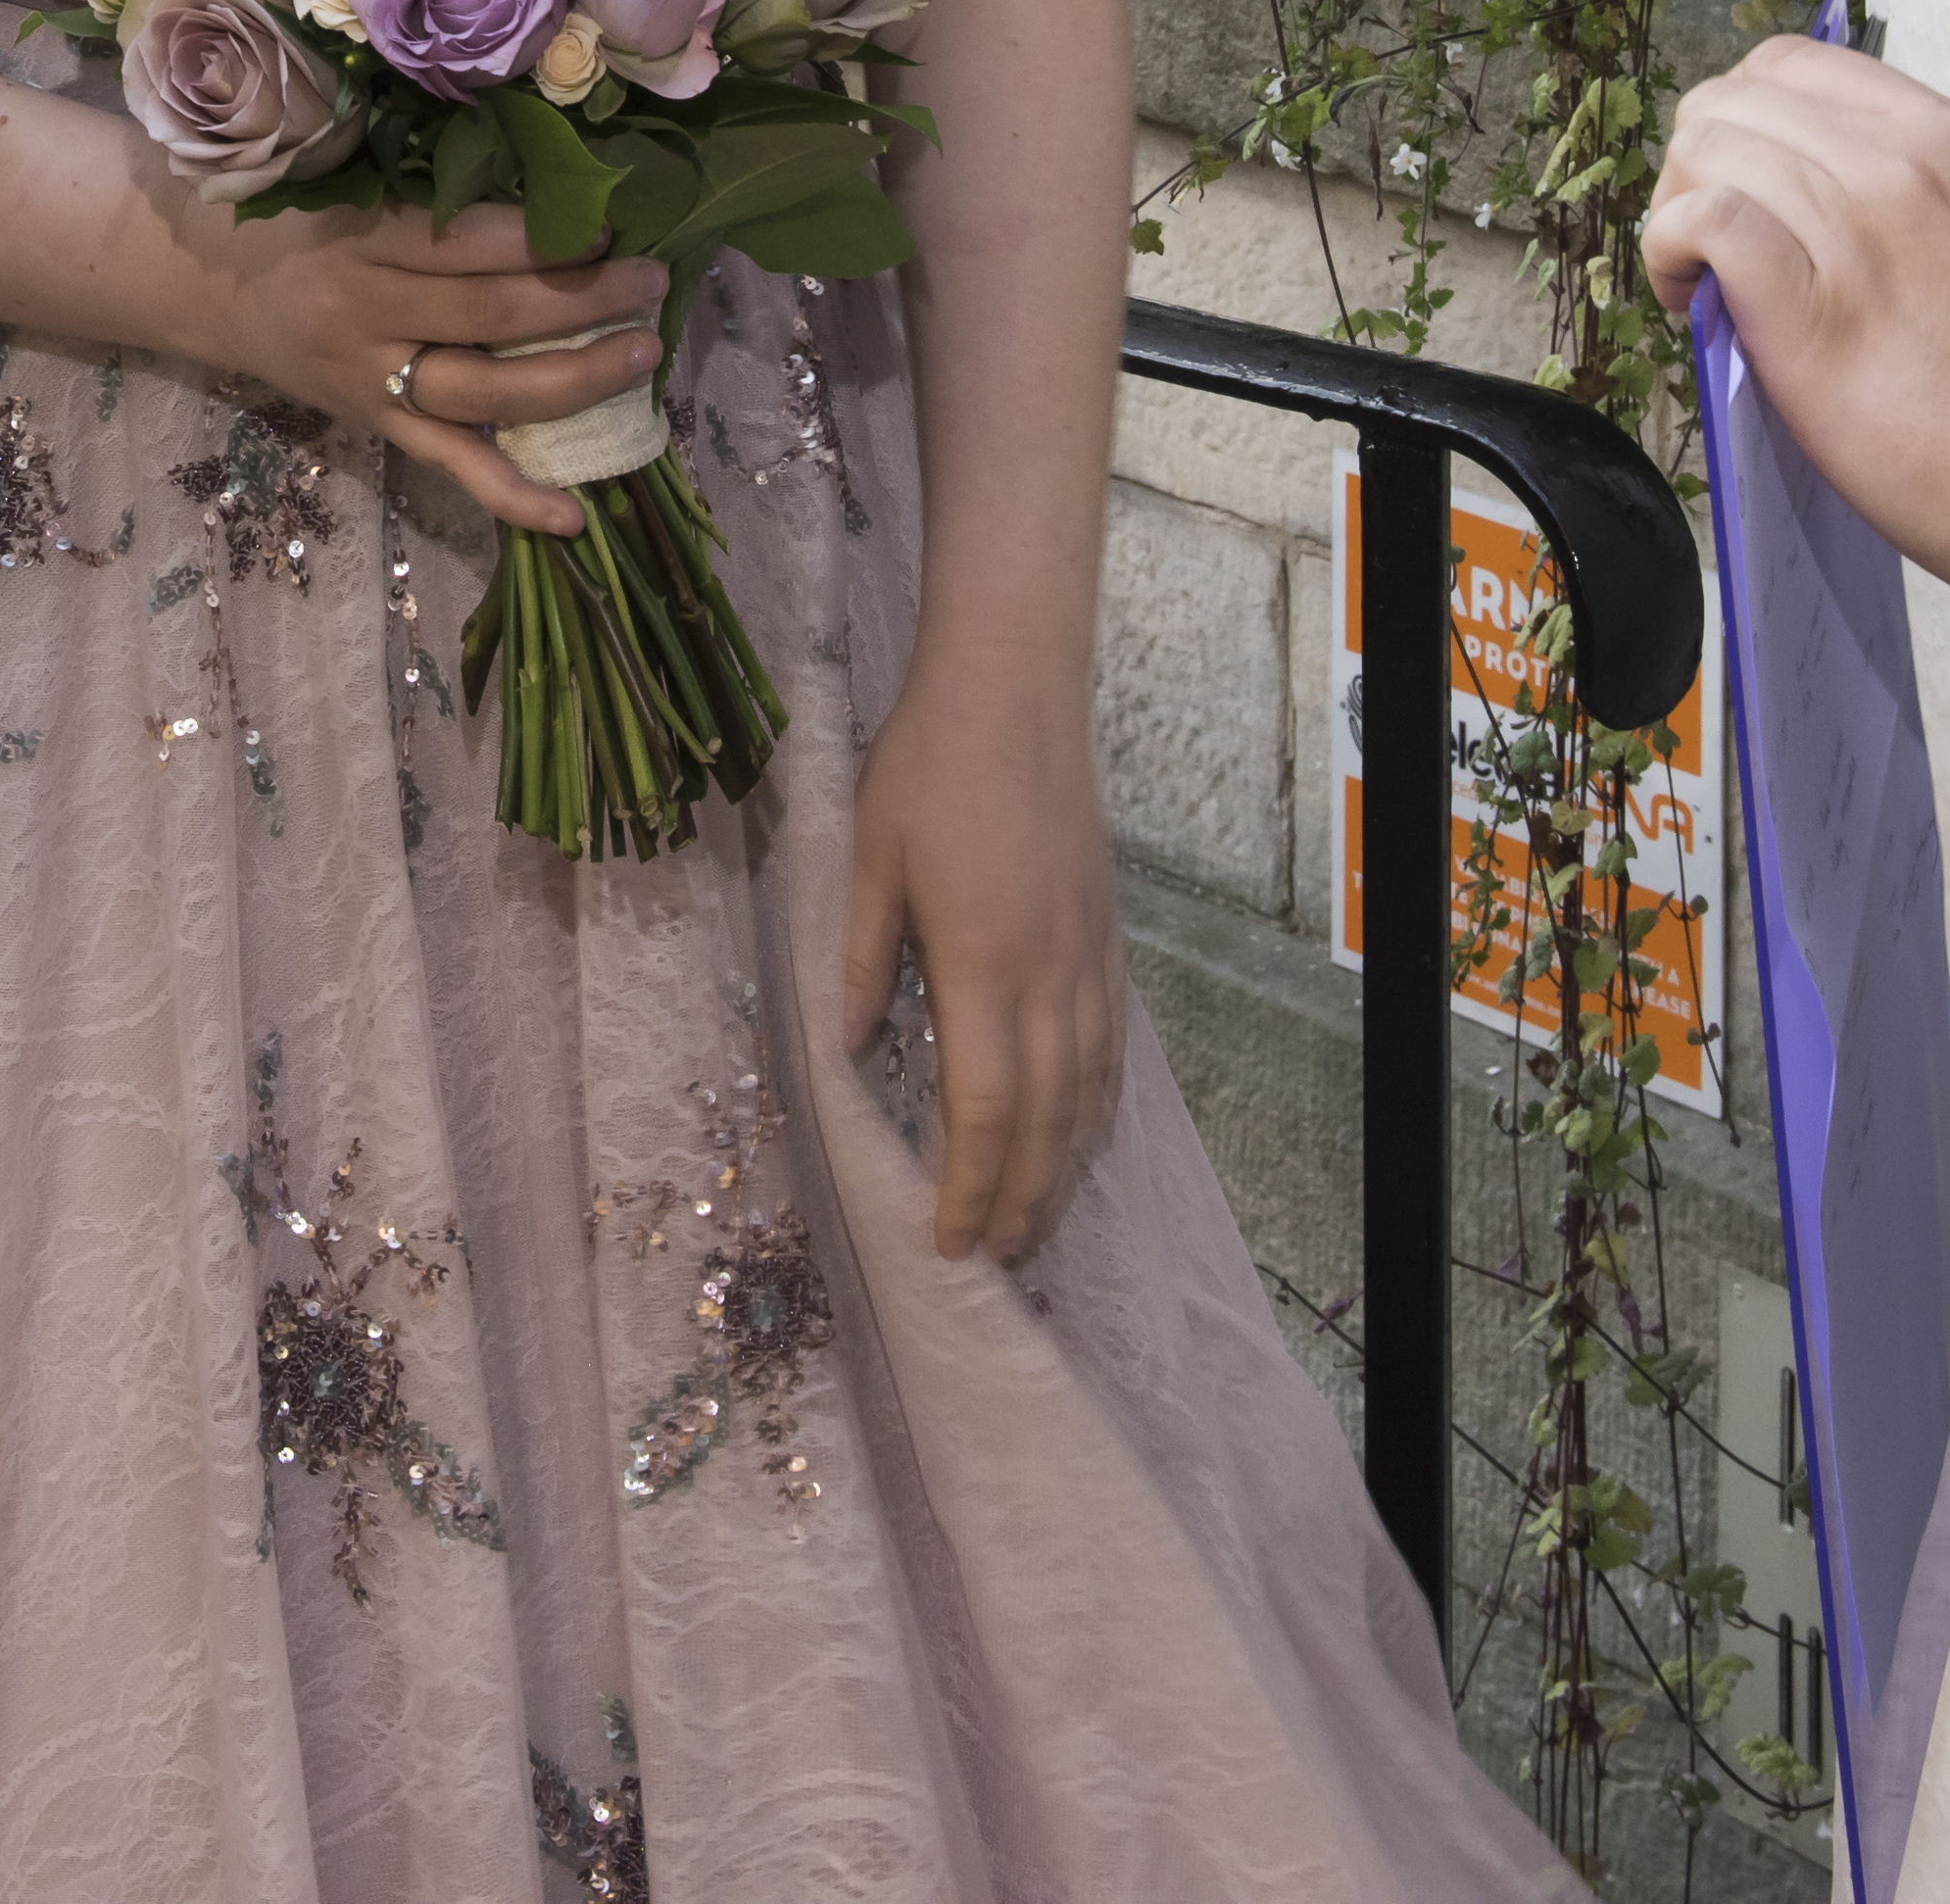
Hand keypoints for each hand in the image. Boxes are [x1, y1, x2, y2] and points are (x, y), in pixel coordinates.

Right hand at [164, 191, 668, 540]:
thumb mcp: (352, 183)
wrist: (210, 283)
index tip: (613, 226)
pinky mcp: (376, 427)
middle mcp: (365, 311)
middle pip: (494, 316)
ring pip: (486, 394)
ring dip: (575, 379)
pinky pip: (450, 465)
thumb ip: (435, 191)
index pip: (470, 242)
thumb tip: (561, 183)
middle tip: (653, 282)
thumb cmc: (299, 218)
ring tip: (643, 354)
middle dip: (587, 300)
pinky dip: (512, 496)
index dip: (548, 239)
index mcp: (363, 236)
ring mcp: (372, 378)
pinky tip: (573, 516)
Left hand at [839, 664, 1127, 1258]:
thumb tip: (839, 1053)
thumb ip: (857, 960)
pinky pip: (1109, 1047)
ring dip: (1061, 1168)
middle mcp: (1049, 976)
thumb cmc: (926, 767)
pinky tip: (1082, 1134)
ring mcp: (1088, 957)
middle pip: (1044, 1121)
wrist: (1014, 689)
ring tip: (1032, 1224)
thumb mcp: (866, 859)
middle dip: (1017, 1200)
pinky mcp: (1106, 937)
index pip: (984, 1108)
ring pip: (1086, 1093)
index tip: (946, 1241)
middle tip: (990, 1259)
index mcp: (982, 964)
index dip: (968, 1184)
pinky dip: (1096, 1106)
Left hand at [1641, 34, 1949, 675]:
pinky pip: (1706, 222)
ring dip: (1678, 211)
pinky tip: (1691, 300)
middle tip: (1709, 249)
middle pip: (1737, 101)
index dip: (1747, 123)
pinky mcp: (1818, 310)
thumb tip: (1829, 216)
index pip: (1800, 67)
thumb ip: (1925, 208)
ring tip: (1700, 286)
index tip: (1749, 190)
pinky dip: (1671, 250)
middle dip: (1700, 164)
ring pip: (1711, 150)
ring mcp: (1863, 228)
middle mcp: (1908, 162)